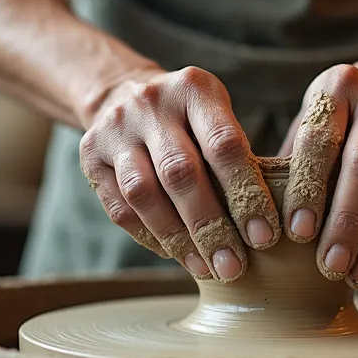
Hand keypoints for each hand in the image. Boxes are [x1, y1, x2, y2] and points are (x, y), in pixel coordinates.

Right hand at [79, 66, 279, 281]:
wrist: (120, 92)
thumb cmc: (188, 114)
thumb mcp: (216, 111)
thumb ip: (237, 152)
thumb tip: (267, 221)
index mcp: (193, 89)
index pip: (224, 144)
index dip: (246, 193)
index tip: (265, 235)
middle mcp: (150, 104)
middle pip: (181, 173)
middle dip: (211, 226)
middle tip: (234, 266)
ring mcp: (114, 130)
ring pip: (144, 194)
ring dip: (178, 238)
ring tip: (206, 269)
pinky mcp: (90, 157)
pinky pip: (119, 208)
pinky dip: (150, 236)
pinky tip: (176, 254)